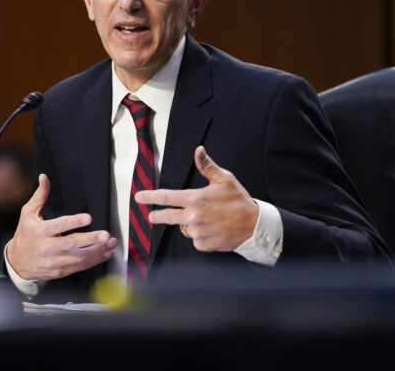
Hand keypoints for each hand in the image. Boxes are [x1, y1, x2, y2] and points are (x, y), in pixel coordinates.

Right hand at [6, 173, 117, 280]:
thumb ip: (40, 196)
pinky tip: (104, 253)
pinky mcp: (59, 272)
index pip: (59, 225)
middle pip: (71, 244)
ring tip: (111, 243)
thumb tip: (44, 177)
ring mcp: (53, 261)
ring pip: (78, 258)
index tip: (88, 218)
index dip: (74, 222)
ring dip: (97, 251)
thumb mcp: (28, 213)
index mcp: (39, 231)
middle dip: (90, 239)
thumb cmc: (25, 234)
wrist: (17, 262)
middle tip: (105, 235)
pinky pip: (80, 267)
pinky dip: (94, 260)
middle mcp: (46, 247)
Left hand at [135, 146, 258, 251]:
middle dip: (156, 216)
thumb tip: (198, 150)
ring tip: (207, 219)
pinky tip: (213, 230)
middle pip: (166, 217)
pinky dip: (201, 236)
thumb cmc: (239, 201)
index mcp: (195, 199)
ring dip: (189, 224)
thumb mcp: (224, 179)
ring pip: (184, 228)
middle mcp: (193, 217)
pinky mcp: (204, 245)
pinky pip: (196, 240)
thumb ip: (207, 166)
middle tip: (151, 216)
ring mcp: (198, 232)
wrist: (255, 227)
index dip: (150, 197)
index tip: (139, 197)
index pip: (166, 197)